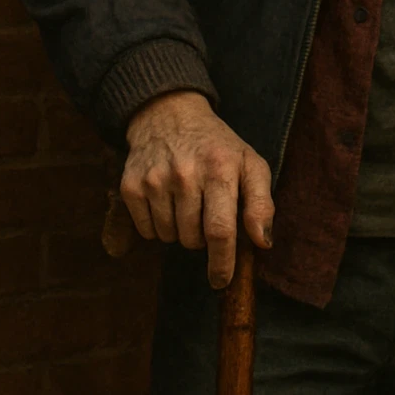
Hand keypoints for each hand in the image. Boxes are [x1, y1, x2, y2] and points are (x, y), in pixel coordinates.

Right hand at [121, 90, 273, 286]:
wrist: (171, 114)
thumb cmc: (217, 146)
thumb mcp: (250, 163)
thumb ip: (261, 204)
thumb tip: (263, 242)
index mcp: (220, 169)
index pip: (220, 231)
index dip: (222, 262)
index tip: (221, 280)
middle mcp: (185, 173)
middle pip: (193, 239)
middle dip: (202, 238)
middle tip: (205, 212)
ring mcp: (155, 179)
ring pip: (169, 237)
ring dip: (179, 231)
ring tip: (186, 202)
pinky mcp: (131, 185)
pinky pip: (146, 230)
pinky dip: (157, 225)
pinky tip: (165, 200)